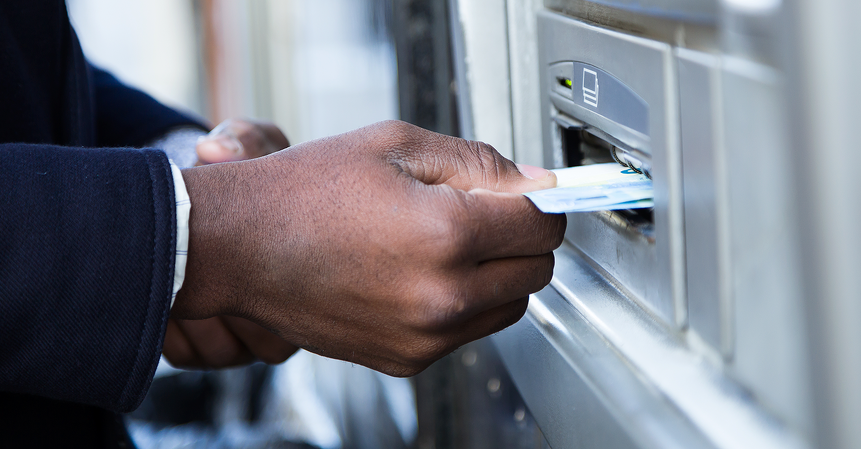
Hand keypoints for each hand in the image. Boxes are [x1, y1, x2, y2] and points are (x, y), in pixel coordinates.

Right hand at [174, 120, 565, 376]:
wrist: (239, 246)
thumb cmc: (305, 192)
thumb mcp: (396, 145)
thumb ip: (478, 162)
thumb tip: (535, 183)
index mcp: (446, 234)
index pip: (544, 225)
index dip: (542, 201)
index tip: (534, 195)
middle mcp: (442, 296)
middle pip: (537, 271)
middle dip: (523, 238)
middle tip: (486, 213)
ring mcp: (425, 336)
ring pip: (510, 307)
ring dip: (498, 274)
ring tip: (449, 242)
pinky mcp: (406, 359)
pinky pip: (467, 332)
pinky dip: (462, 304)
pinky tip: (423, 273)